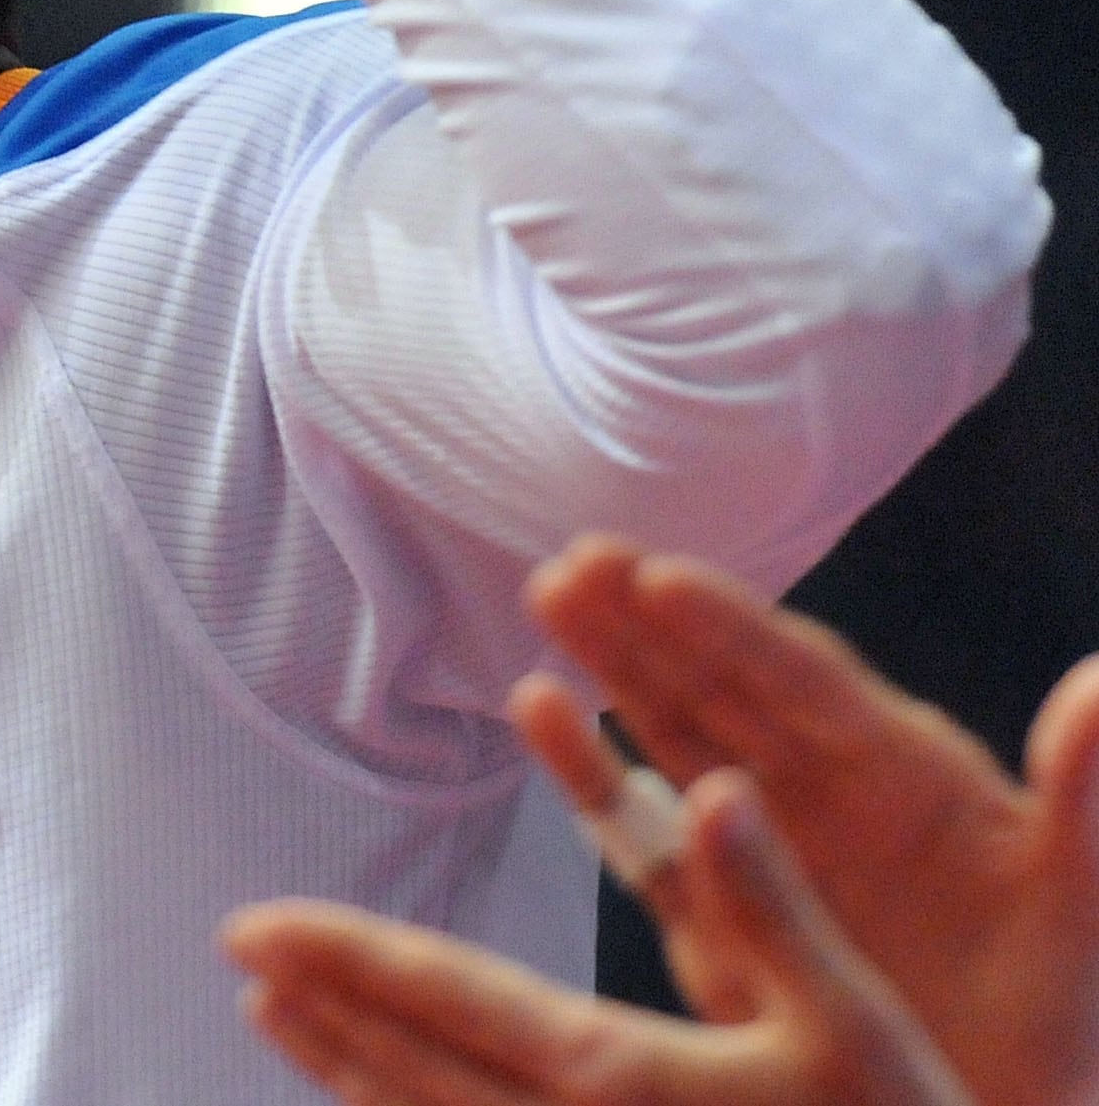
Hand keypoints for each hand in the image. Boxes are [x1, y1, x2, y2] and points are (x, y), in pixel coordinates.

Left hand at [226, 769, 978, 1105]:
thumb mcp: (857, 1025)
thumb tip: (713, 785)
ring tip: (273, 1021)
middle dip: (324, 1005)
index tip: (255, 927)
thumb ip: (772, 907)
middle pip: (413, 1064)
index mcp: (621, 1079)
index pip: (451, 998)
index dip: (348, 957)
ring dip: (346, 1069)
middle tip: (241, 958)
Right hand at [529, 539, 1098, 1105]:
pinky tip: (540, 708)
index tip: (662, 577)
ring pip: (675, 731)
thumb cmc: (1054, 1025)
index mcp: (909, 775)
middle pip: (725, 685)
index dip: (735, 630)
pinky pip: (641, 827)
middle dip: (651, 621)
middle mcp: (826, 789)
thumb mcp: (1074, 909)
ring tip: (552, 594)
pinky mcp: (717, 908)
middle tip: (580, 559)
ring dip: (614, 662)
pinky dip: (589, 769)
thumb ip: (1081, 797)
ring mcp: (765, 843)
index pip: (809, 684)